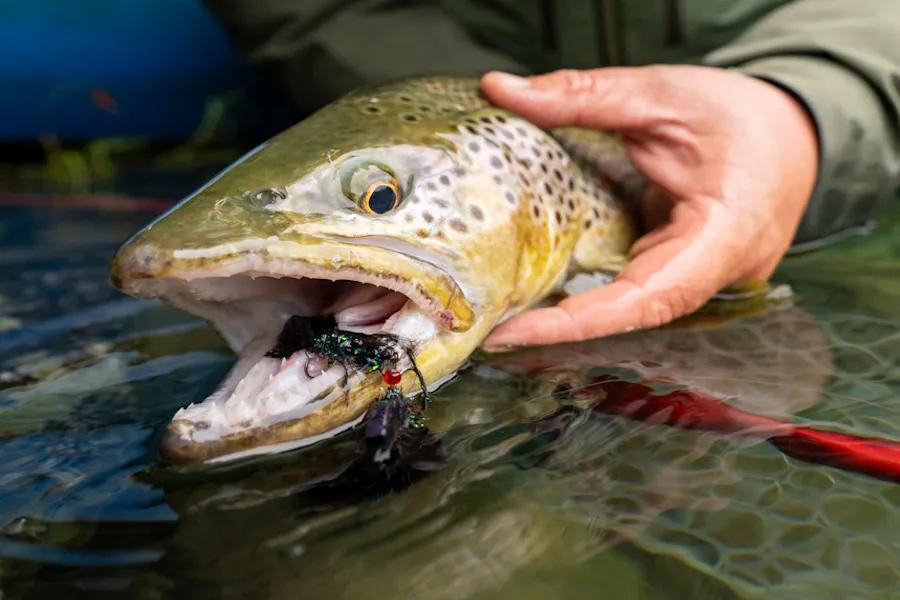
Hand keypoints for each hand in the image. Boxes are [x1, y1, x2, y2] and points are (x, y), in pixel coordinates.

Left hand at [481, 66, 818, 349]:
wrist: (793, 133)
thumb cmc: (743, 115)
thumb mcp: (662, 94)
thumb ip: (583, 95)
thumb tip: (501, 89)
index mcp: (727, 233)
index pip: (648, 295)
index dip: (581, 321)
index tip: (519, 332)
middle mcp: (722, 273)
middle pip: (635, 317)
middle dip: (562, 331)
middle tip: (491, 334)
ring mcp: (707, 281)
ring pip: (633, 314)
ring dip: (571, 321)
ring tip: (504, 323)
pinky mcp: (687, 275)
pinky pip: (636, 296)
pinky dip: (589, 301)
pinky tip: (544, 300)